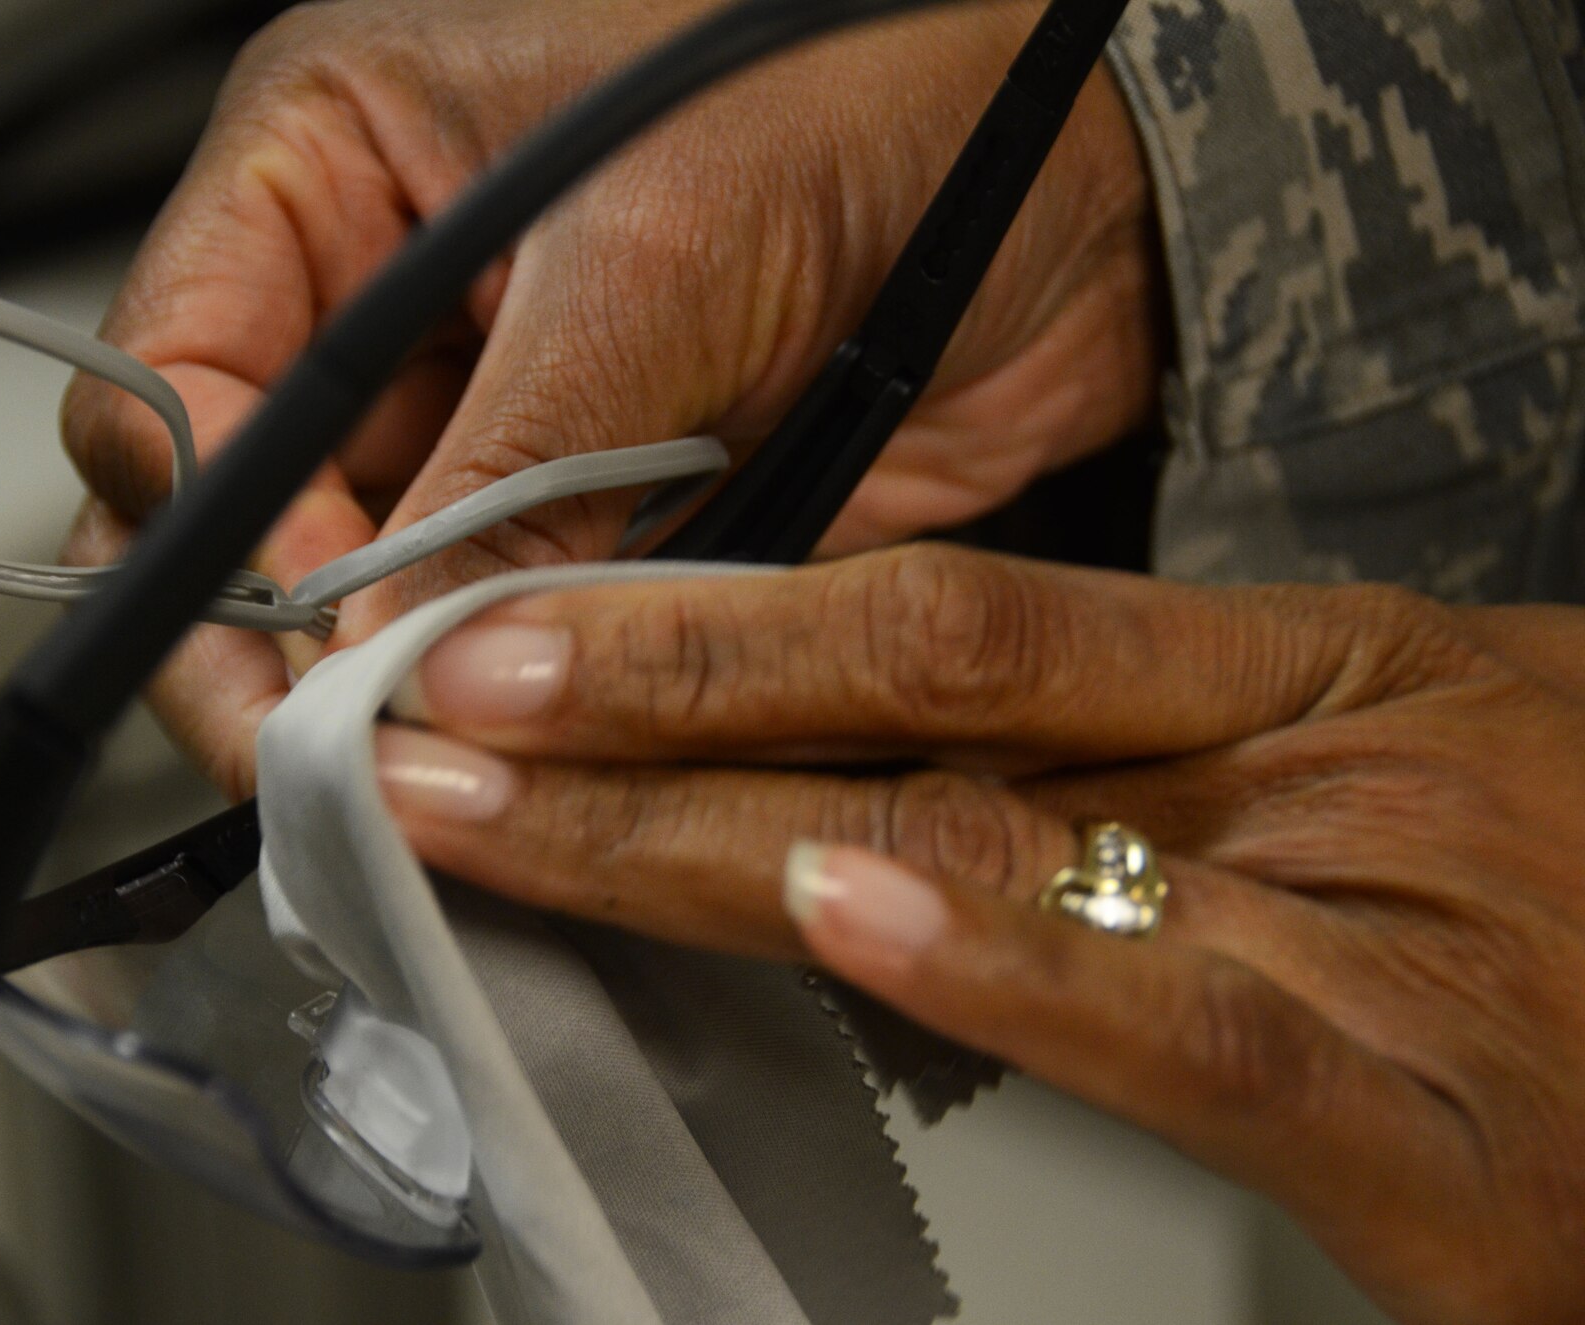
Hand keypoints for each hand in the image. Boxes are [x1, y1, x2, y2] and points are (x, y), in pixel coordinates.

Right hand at [59, 0, 1160, 791]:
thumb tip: (395, 643)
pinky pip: (499, 625)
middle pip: (240, 500)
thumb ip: (513, 456)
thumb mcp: (657, 253)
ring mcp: (486, 411)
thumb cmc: (879, 91)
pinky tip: (507, 749)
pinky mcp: (584, 506)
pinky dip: (499, 695)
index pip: (183, 363)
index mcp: (339, 152)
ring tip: (415, 769)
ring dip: (381, 685)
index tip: (313, 630)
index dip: (219, 518)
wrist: (1088, 176)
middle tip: (326, 754)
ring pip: (360, 585)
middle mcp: (385, 289)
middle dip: (273, 638)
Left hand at [372, 545, 1584, 1323]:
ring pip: (985, 840)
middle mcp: (1306, 769)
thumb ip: (1145, 791)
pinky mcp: (1443, 1134)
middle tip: (427, 692)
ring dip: (706, 827)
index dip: (713, 622)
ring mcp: (1369, 929)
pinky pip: (1192, 1026)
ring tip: (490, 806)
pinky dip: (1009, 970)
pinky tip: (840, 916)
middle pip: (913, 695)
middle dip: (647, 693)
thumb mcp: (1385, 781)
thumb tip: (884, 811)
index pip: (942, 620)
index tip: (519, 636)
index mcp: (1289, 679)